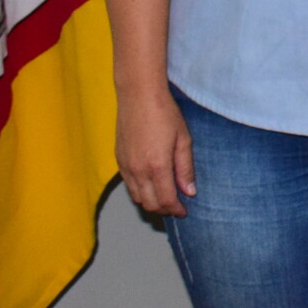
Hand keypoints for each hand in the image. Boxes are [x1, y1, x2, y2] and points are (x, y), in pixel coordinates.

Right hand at [116, 88, 195, 216]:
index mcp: (157, 166)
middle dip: (164, 209)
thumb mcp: (183, 139)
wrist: (139, 96)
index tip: (184, 211)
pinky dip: (140, 191)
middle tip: (177, 206)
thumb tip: (189, 192)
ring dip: (151, 202)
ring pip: (137, 197)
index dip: (176, 209)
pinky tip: (152, 184)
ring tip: (165, 197)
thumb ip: (185, 168)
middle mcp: (138, 170)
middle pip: (149, 204)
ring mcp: (126, 166)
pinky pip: (129, 185)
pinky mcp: (119, 160)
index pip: (165, 200)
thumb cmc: (164, 114)